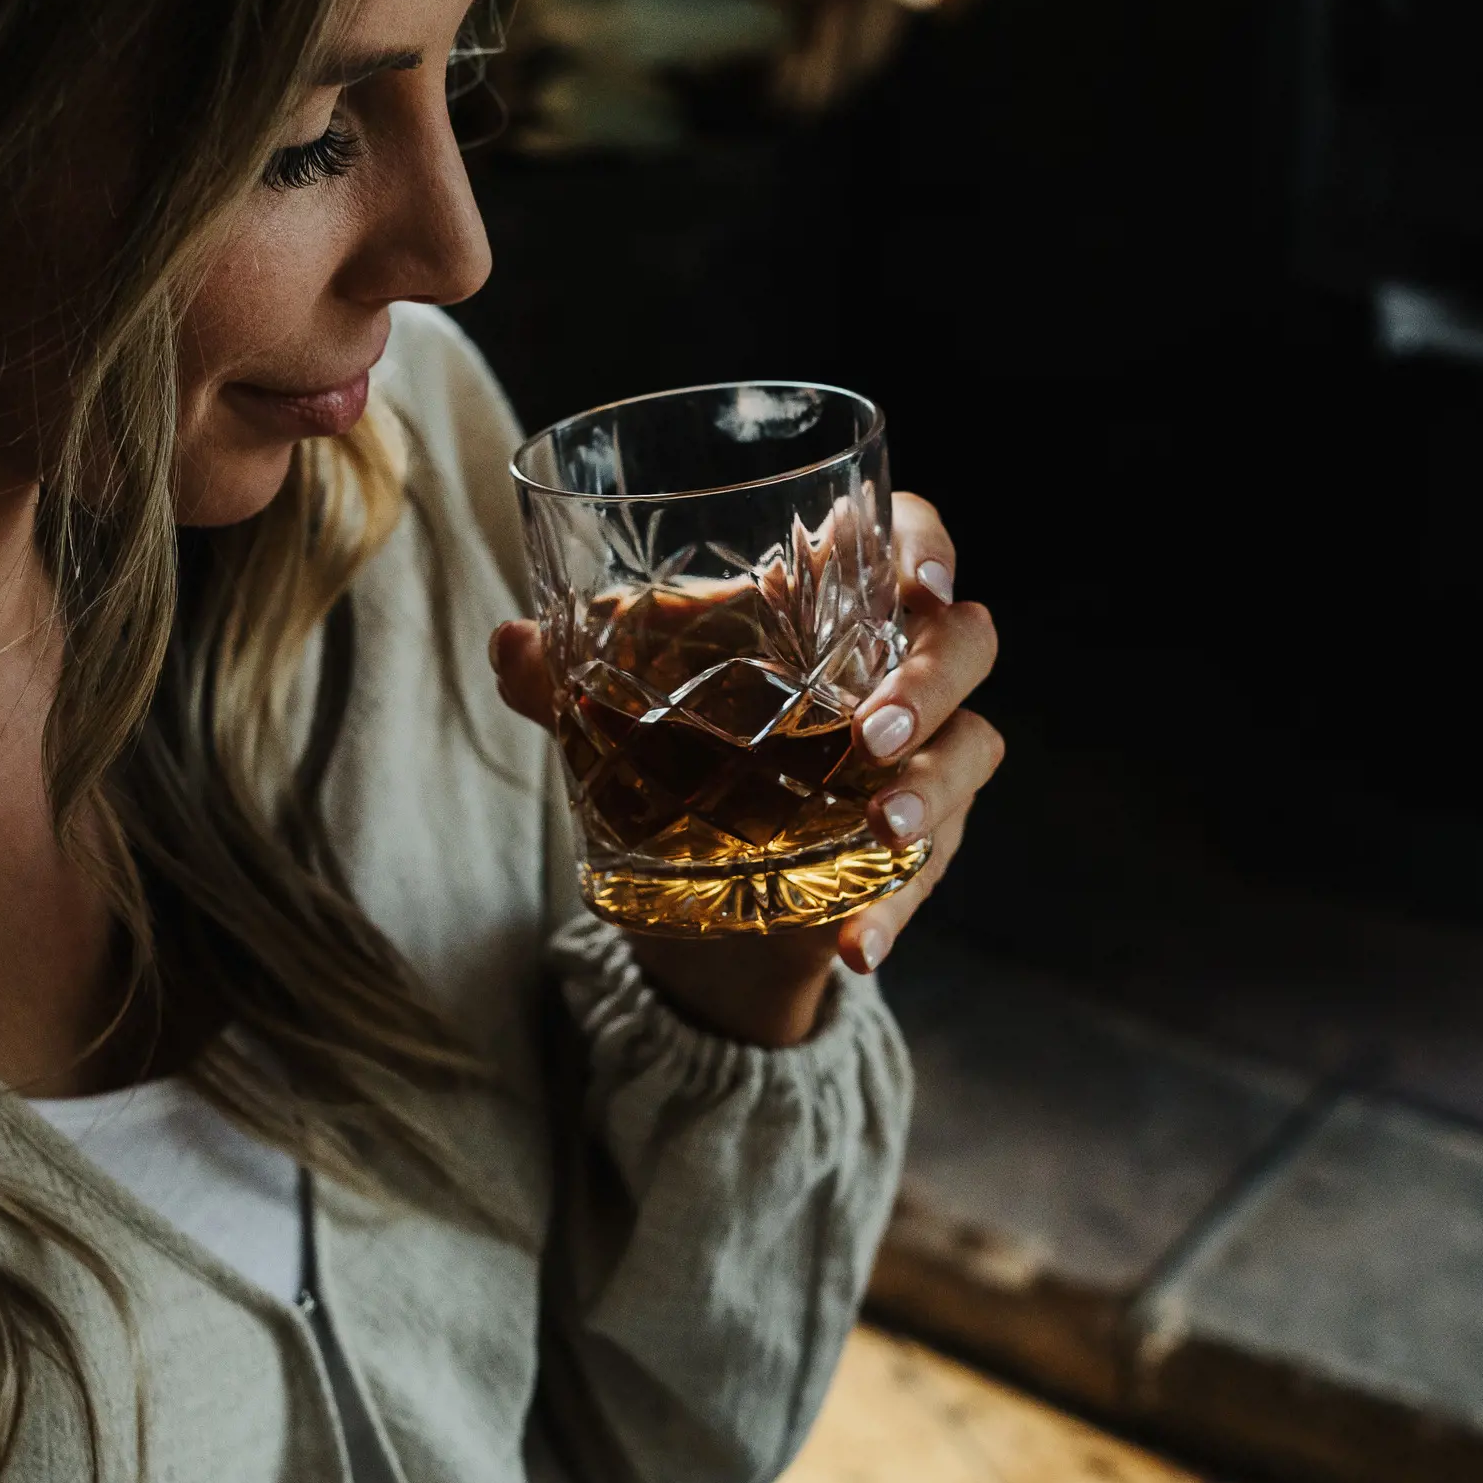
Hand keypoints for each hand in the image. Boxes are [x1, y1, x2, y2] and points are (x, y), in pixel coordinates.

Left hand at [490, 491, 1002, 1046]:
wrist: (696, 890)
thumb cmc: (676, 752)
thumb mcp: (615, 715)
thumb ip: (561, 678)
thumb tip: (509, 645)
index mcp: (834, 605)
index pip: (909, 539)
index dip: (925, 547)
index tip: (912, 583)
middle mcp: (896, 670)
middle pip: (966, 642)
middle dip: (930, 680)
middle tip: (871, 730)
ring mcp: (922, 759)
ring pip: (973, 748)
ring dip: (935, 787)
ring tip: (882, 828)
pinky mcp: (921, 848)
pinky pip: (933, 873)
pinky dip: (896, 908)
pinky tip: (858, 943)